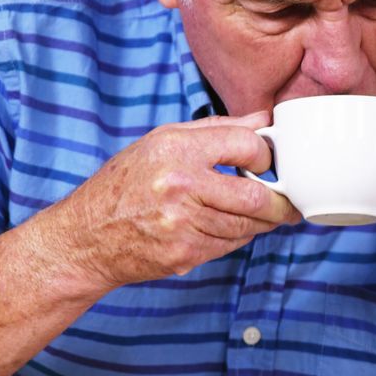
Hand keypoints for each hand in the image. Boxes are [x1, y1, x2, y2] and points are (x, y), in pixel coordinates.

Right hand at [42, 111, 300, 290]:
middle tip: (289, 203)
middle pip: (255, 196)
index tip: (266, 162)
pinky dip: (237, 238)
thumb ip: (216, 129)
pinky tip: (227, 228)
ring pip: (246, 226)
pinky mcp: (184, 254)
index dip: (265, 155)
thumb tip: (264, 121)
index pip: (246, 145)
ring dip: (260, 222)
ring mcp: (181, 224)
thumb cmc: (125, 184)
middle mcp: (179, 185)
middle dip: (280, 202)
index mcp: (175, 149)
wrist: (86, 237)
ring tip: (261, 215)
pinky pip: (229, 246)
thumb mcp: (161, 141)